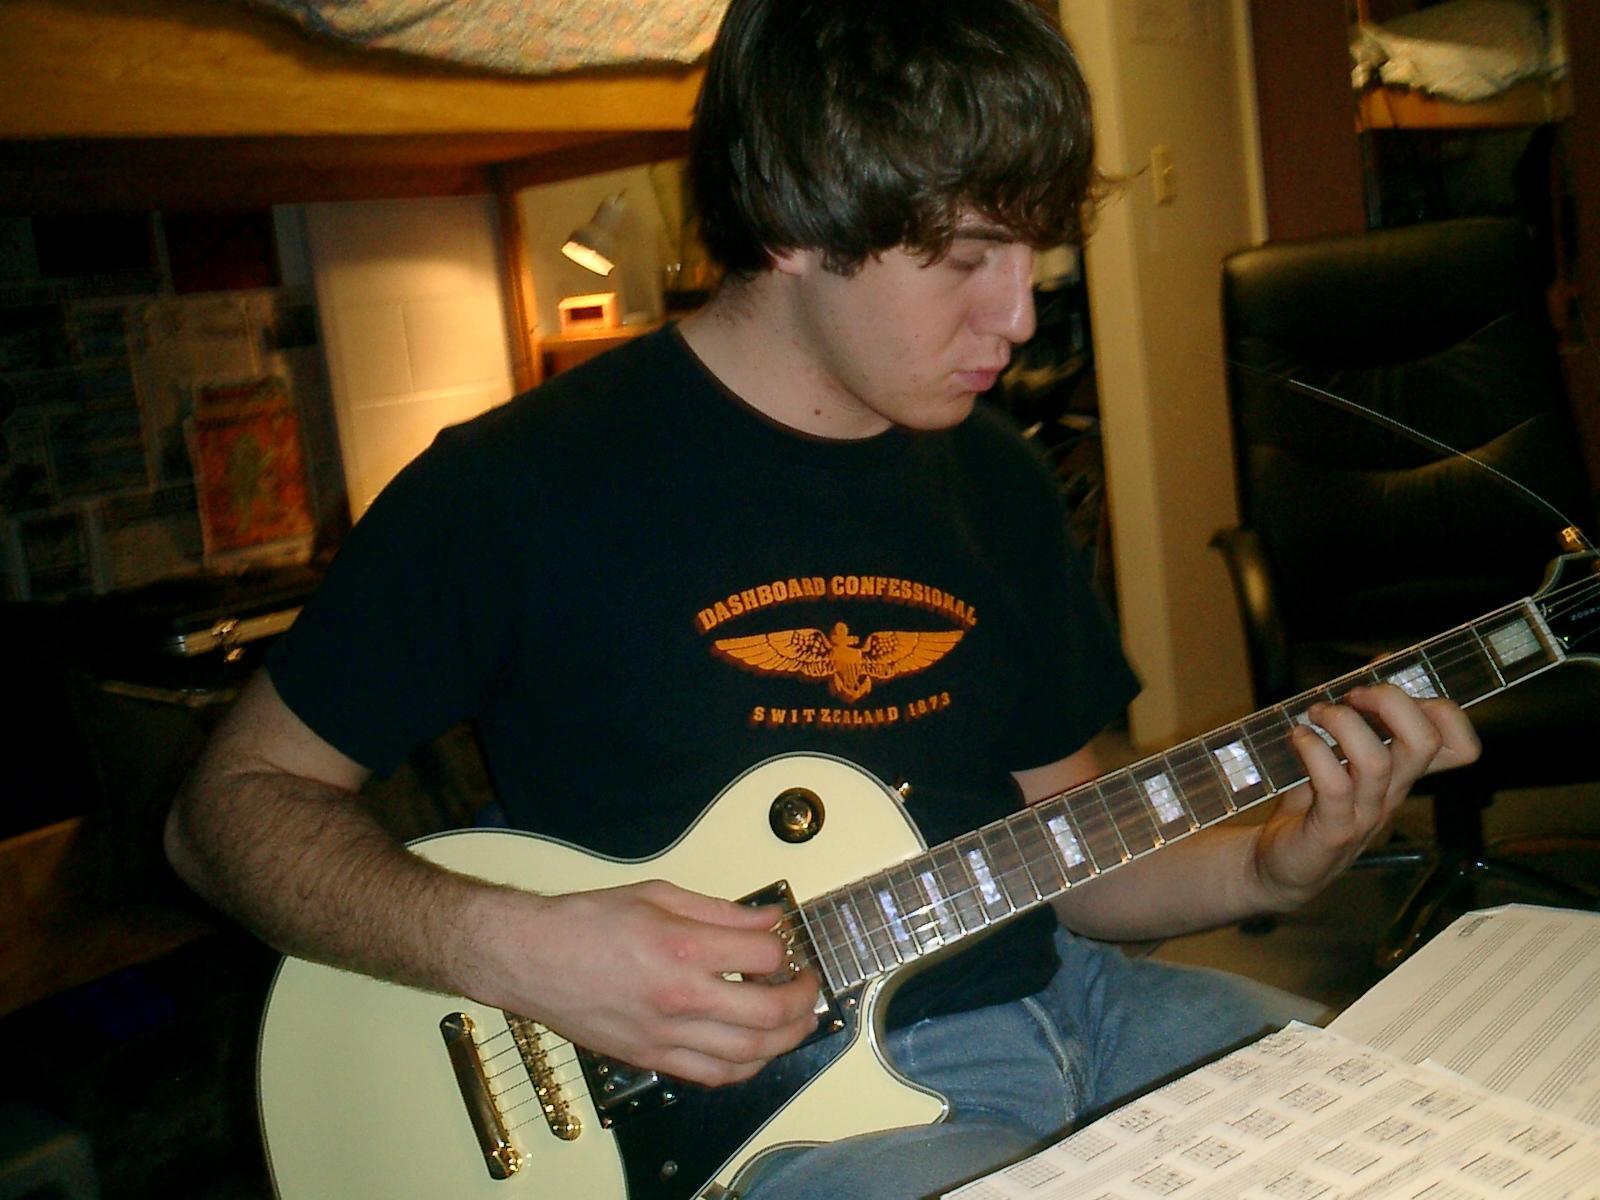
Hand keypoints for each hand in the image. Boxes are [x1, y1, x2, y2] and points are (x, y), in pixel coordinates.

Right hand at [468, 879, 820, 1087]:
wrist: (530, 958)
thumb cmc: (584, 922)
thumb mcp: (657, 894)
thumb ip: (719, 911)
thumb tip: (766, 919)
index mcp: (682, 947)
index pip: (762, 953)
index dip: (782, 946)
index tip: (782, 941)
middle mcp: (679, 997)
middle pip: (769, 1013)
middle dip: (802, 999)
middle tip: (808, 985)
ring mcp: (665, 1034)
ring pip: (748, 1054)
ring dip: (785, 1040)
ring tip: (796, 1021)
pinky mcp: (650, 1058)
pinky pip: (713, 1076)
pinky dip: (745, 1068)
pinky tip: (755, 1050)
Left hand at [1250, 684, 1479, 909]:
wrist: (1277, 865)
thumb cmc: (1310, 803)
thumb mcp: (1343, 755)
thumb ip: (1364, 717)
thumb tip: (1382, 660)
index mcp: (1402, 772)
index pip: (1459, 745)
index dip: (1441, 709)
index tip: (1392, 684)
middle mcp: (1392, 792)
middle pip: (1424, 741)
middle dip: (1391, 701)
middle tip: (1352, 695)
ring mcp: (1366, 813)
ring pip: (1378, 761)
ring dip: (1343, 723)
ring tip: (1316, 715)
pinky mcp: (1333, 830)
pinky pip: (1335, 787)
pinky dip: (1314, 752)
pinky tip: (1298, 739)